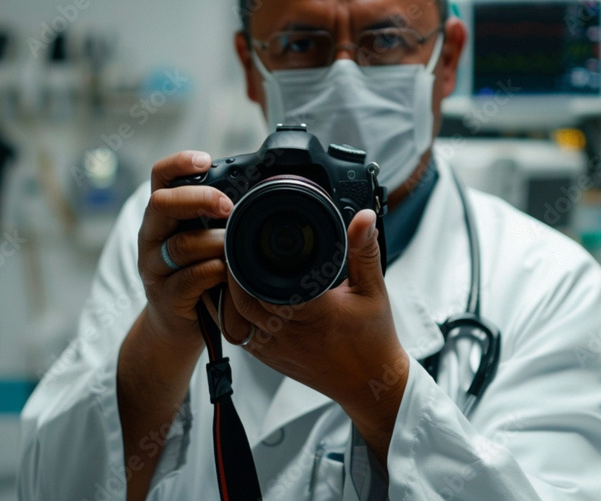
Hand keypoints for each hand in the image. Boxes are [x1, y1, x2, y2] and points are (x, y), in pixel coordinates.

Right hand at [136, 150, 233, 346]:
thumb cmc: (197, 273)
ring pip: (181, 244)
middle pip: (162, 203)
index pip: (160, 178)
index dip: (178, 164)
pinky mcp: (164, 295)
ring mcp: (154, 266)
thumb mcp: (202, 238)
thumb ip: (216, 217)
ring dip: (214, 242)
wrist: (176, 325)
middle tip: (228, 206)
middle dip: (199, 199)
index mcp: (162, 215)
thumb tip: (258, 192)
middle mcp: (152, 236)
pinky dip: (212, 272)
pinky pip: (189, 278)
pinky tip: (226, 272)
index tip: (205, 161)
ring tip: (234, 247)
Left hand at [216, 209, 409, 460]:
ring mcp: (275, 349)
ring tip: (229, 268)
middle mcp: (290, 334)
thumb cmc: (373, 338)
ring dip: (227, 295)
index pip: (270, 286)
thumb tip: (363, 216)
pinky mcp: (268, 359)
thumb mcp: (373, 290)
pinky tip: (231, 296)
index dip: (250, 261)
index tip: (246, 238)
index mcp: (315, 313)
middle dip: (233, 272)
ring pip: (233, 320)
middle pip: (243, 301)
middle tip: (233, 245)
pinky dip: (229, 313)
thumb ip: (363, 250)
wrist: (370, 383)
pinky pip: (237, 335)